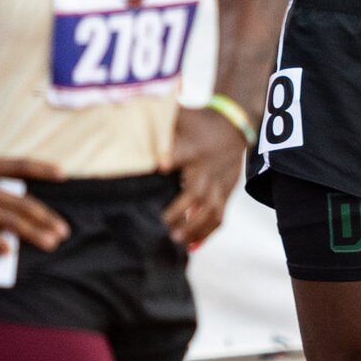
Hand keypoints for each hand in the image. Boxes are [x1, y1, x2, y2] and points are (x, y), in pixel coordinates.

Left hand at [165, 105, 247, 247]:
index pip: (183, 152)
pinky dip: (208, 233)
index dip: (172, 157)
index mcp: (193, 148)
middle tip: (163, 225)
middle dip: (180, 211)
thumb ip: (158, 120)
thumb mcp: (181, 116)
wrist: (235, 124)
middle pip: (195, 194)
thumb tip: (125, 114)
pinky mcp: (226, 192)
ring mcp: (218, 184)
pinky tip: (193, 247)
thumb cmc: (199, 121)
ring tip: (177, 240)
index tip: (161, 165)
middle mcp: (207, 169)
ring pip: (210, 211)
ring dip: (194, 228)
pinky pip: (219, 216)